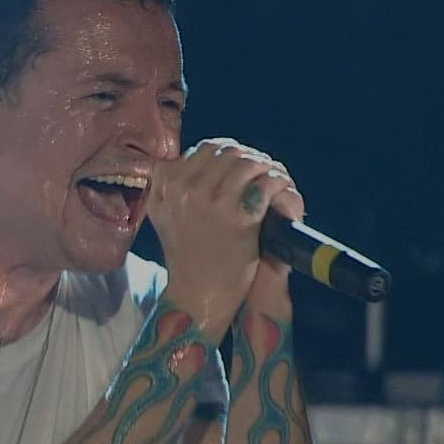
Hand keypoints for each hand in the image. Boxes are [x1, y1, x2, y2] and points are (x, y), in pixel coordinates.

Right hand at [148, 138, 300, 340]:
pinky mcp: (237, 218)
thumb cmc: (187, 256)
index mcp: (166, 185)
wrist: (199, 294)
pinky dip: (276, 182)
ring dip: (266, 166)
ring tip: (274, 176)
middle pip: (228, 152)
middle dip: (250, 156)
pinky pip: (264, 184)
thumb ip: (170, 185)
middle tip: (263, 168)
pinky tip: (279, 188)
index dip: (228, 152)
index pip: (205, 149)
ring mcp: (210, 202)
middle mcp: (184, 189)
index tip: (241, 162)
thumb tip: (189, 156)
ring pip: (248, 163)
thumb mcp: (164, 215)